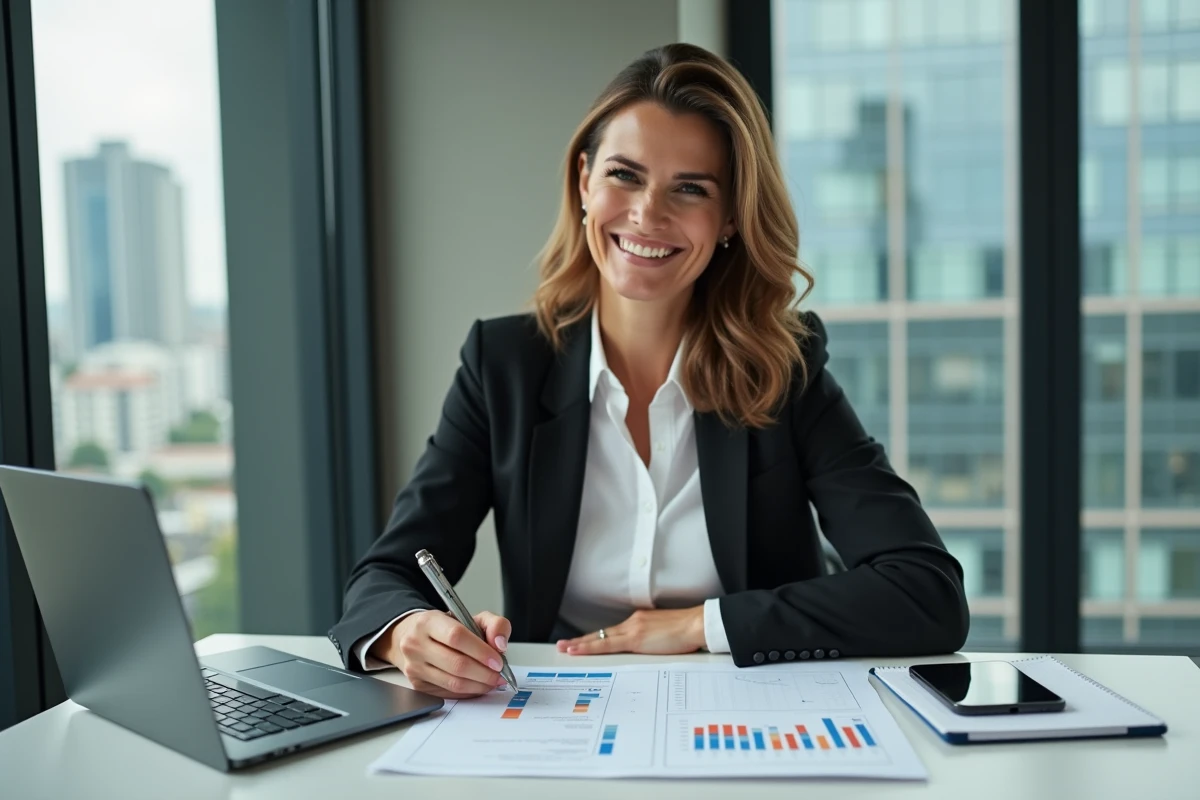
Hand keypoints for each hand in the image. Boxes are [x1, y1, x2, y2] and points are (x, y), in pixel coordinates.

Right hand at [371, 609, 511, 698]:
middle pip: (456, 664)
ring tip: (492, 681)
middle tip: (499, 675)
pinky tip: (478, 685)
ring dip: (479, 685)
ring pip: (453, 682)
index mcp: (429, 622)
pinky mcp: (417, 685)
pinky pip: (449, 693)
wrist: (412, 637)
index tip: (498, 661)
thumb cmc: (444, 628)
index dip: (481, 651)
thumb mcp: (470, 617)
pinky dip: (469, 692)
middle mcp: (416, 644)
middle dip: (484, 673)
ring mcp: (414, 667)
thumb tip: (500, 645)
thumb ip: (494, 624)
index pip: (456, 637)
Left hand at [555, 607, 705, 655]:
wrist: (696, 624)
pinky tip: (578, 650)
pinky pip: (606, 644)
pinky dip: (590, 647)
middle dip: (581, 640)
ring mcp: (632, 629)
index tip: (584, 642)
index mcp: (640, 621)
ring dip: (580, 644)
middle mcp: (633, 622)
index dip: (597, 638)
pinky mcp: (634, 638)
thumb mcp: (667, 634)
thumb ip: (654, 639)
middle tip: (563, 645)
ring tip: (565, 649)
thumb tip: (650, 648)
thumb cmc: (688, 631)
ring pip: (599, 638)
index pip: (613, 632)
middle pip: (602, 634)